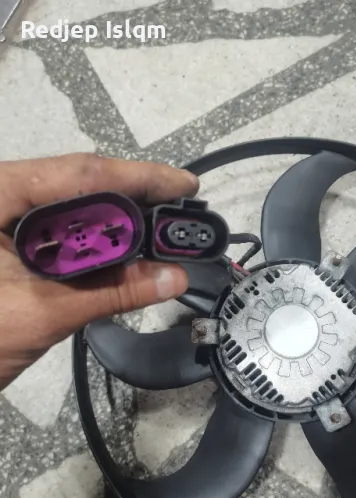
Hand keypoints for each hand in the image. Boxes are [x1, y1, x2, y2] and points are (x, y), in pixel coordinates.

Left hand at [0, 153, 198, 389]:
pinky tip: (125, 249)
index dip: (138, 176)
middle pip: (77, 186)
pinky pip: (60, 235)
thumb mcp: (42, 312)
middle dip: (132, 198)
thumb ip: (111, 291)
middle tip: (181, 210)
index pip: (78, 174)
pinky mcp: (8, 244)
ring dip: (116, 223)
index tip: (184, 185)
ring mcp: (4, 221)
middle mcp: (1, 197)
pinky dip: (96, 245)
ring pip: (70, 210)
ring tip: (162, 229)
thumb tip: (174, 278)